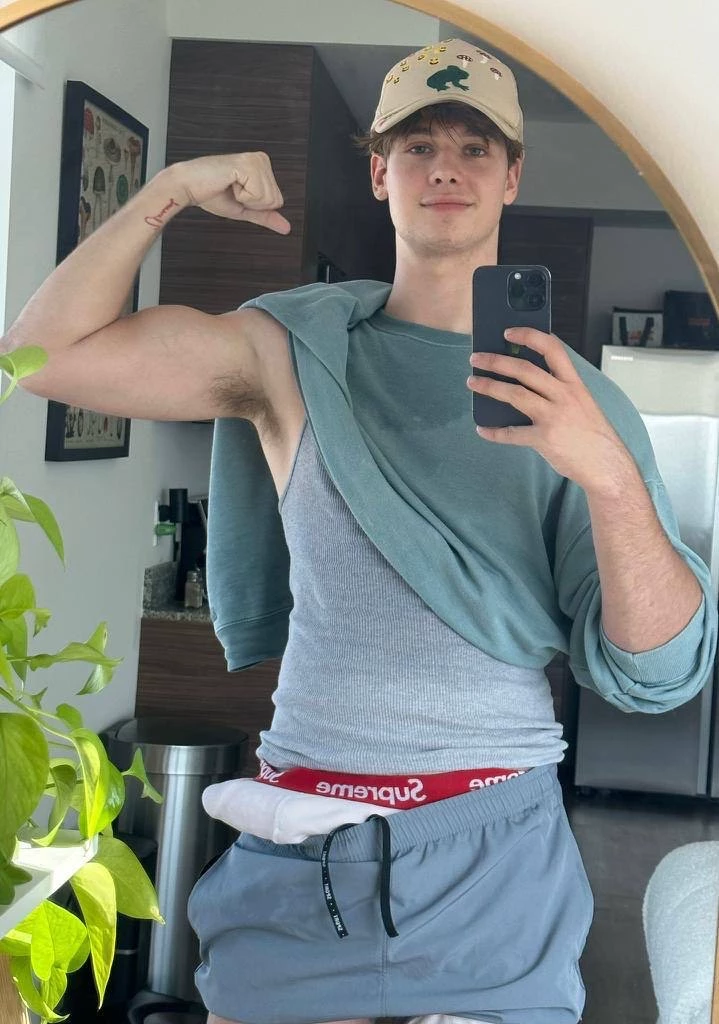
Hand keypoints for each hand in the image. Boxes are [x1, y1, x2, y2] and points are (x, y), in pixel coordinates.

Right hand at [171, 152, 290, 234]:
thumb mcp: (245, 208)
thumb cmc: (211, 193)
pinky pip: (258, 195)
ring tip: (230, 186)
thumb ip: (266, 216)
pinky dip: (241, 196)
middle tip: (233, 191)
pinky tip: (228, 183)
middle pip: (276, 200)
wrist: (188, 186)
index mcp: (263, 166)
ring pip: (268, 199)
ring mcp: (256, 160)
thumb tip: (286, 228)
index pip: (278, 201)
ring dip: (246, 200)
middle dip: (252, 204)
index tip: (238, 194)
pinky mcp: (248, 165)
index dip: (256, 206)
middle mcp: (261, 159)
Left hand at [467, 327, 635, 493]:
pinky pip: (512, 433)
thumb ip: (559, 390)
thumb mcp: (583, 403)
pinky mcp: (544, 439)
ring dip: (489, 386)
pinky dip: (494, 432)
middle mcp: (564, 396)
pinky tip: (482, 429)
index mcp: (574, 384)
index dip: (529, 336)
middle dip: (496, 361)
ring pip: (514, 394)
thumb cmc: (593, 434)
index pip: (552, 349)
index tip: (508, 333)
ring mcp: (553, 417)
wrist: (607, 466)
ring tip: (473, 382)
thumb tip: (525, 380)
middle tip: (477, 358)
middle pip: (525, 370)